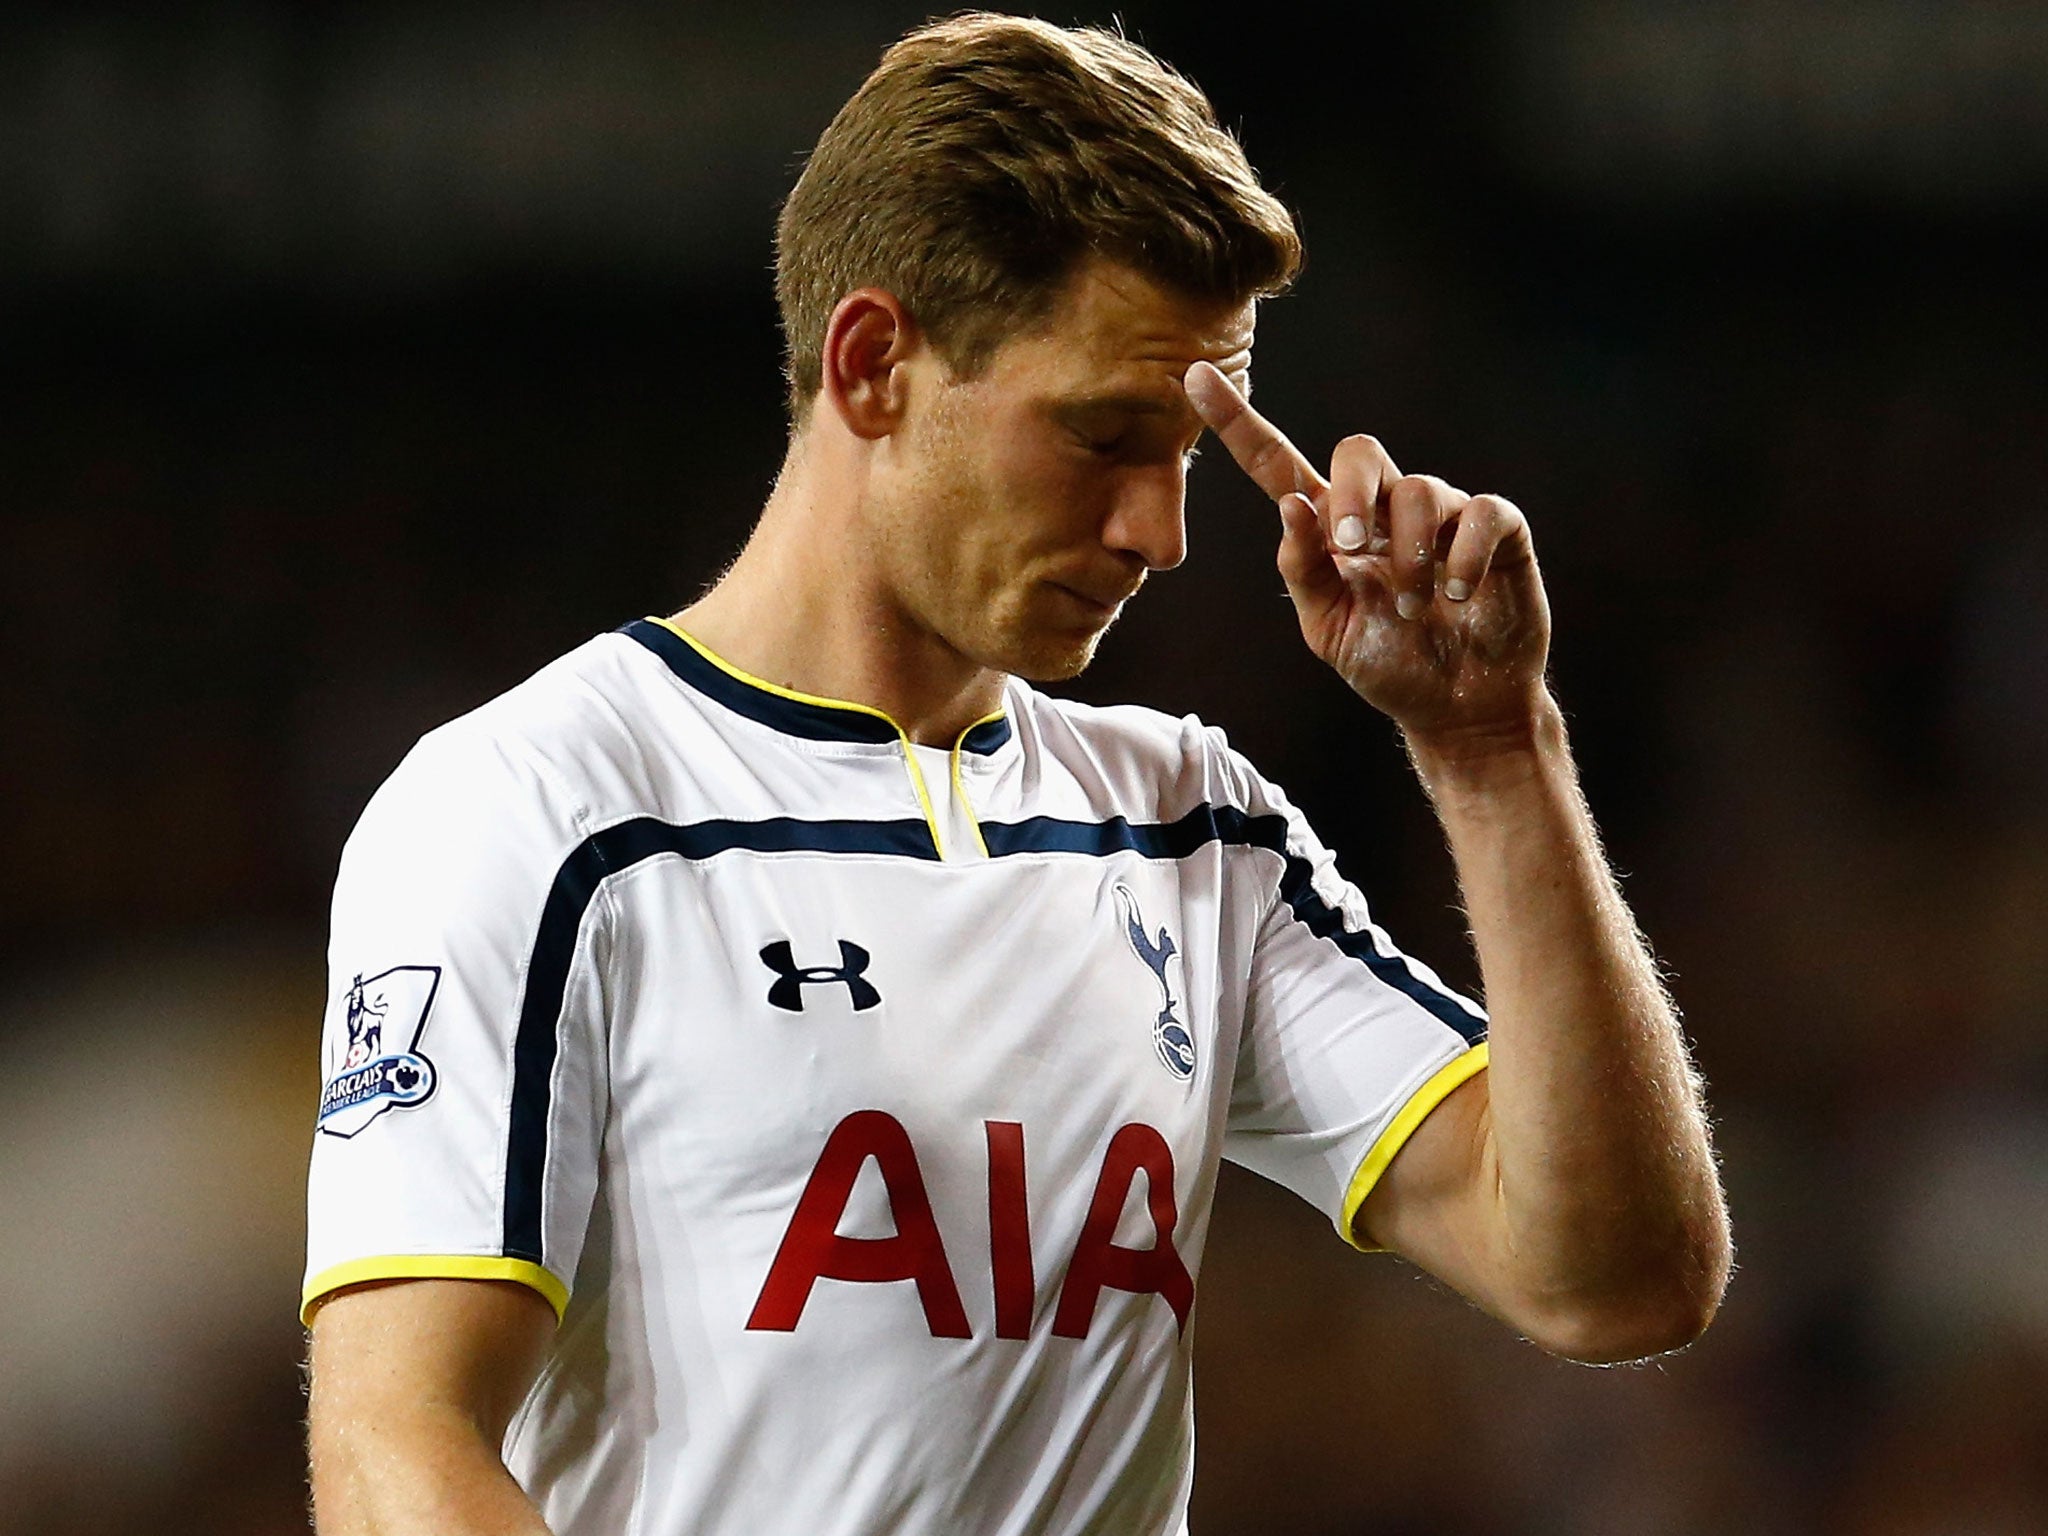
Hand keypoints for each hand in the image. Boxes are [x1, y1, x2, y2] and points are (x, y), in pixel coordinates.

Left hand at [1184, 361, 1551, 752]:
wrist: (1455, 705)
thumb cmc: (1387, 662)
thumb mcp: (1327, 627)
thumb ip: (1302, 569)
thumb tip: (1289, 505)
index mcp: (1332, 528)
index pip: (1278, 463)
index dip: (1238, 422)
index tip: (1194, 377)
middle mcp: (1385, 509)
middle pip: (1359, 450)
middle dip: (1352, 493)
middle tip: (1352, 548)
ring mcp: (1443, 514)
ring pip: (1422, 489)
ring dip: (1410, 556)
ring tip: (1412, 609)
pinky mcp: (1498, 529)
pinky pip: (1482, 511)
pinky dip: (1462, 556)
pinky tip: (1455, 595)